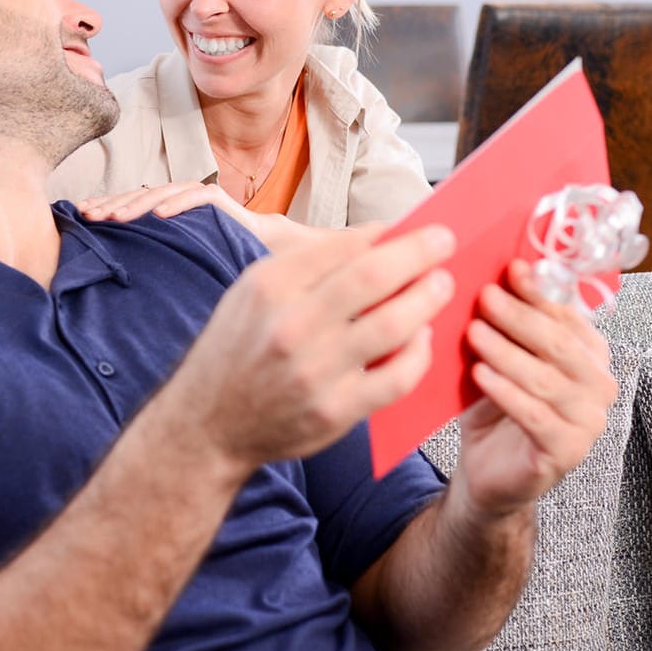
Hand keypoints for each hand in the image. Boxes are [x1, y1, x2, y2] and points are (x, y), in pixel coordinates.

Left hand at [78, 182, 329, 252]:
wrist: (262, 250)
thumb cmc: (215, 256)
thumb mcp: (176, 257)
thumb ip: (152, 256)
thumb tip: (111, 276)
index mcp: (162, 210)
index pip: (126, 203)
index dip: (103, 206)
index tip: (78, 216)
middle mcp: (176, 198)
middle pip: (137, 196)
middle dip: (110, 205)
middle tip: (87, 218)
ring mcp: (197, 196)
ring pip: (160, 195)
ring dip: (135, 205)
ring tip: (114, 219)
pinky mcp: (219, 201)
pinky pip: (196, 198)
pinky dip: (177, 206)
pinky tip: (159, 217)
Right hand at [160, 224, 456, 471]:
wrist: (207, 424)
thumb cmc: (236, 349)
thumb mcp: (252, 291)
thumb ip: (308, 263)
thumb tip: (376, 237)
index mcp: (269, 287)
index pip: (343, 247)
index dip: (387, 234)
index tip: (416, 226)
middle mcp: (290, 326)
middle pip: (372, 277)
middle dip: (418, 253)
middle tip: (444, 241)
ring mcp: (314, 372)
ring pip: (392, 326)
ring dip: (427, 299)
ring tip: (443, 284)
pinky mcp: (335, 411)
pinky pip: (395, 378)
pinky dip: (418, 354)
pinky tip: (422, 338)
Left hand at [451, 259, 617, 517]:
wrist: (488, 469)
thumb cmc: (497, 406)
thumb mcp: (504, 357)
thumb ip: (511, 323)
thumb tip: (500, 273)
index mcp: (592, 357)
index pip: (570, 318)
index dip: (540, 293)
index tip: (510, 270)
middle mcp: (600, 387)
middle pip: (561, 345)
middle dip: (520, 318)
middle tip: (485, 297)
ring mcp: (588, 423)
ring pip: (547, 380)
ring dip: (507, 353)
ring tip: (474, 333)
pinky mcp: (567, 453)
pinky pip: (535, 416)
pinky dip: (505, 392)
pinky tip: (479, 375)